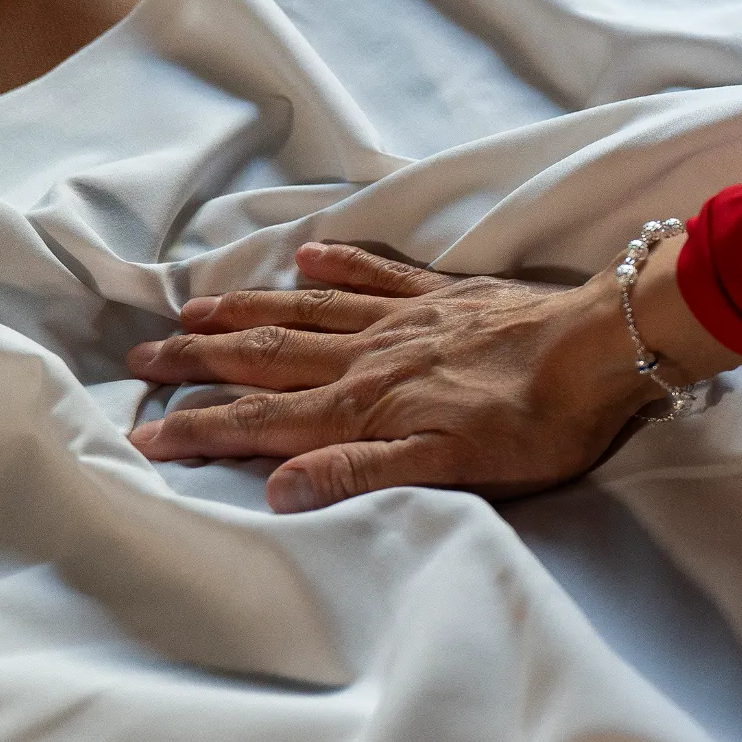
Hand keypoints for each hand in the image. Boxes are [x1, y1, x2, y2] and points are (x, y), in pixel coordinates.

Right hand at [125, 240, 741, 511]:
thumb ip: (362, 474)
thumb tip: (277, 487)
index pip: (264, 420)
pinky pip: (378, 273)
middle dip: (199, 360)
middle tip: (140, 359)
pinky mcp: (447, 296)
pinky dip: (339, 263)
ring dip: (246, 310)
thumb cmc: (537, 425)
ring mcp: (406, 319)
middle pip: (267, 356)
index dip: (201, 427)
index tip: (144, 433)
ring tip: (194, 308)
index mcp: (365, 407)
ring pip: (307, 311)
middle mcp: (370, 356)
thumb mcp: (452, 468)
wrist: (601, 351)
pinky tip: (308, 254)